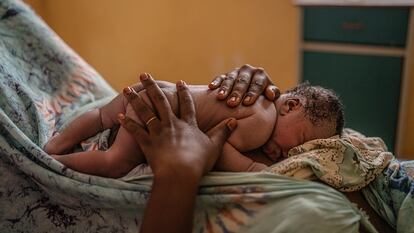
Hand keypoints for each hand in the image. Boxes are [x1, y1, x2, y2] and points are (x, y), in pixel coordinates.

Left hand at [119, 73, 236, 178]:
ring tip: (126, 88)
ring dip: (135, 99)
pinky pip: (135, 131)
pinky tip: (119, 115)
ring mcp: (158, 132)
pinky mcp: (147, 143)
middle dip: (152, 87)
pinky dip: (127, 123)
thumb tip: (234, 121)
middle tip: (144, 74)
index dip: (183, 92)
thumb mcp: (214, 146)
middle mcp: (171, 124)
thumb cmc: (198, 161)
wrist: (181, 173)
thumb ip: (223, 132)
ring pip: (145, 112)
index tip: (179, 81)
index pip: (186, 104)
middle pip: (161, 101)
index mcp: (188, 125)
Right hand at [209, 64, 280, 106]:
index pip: (257, 84)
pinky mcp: (225, 75)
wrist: (252, 96)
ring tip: (221, 97)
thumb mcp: (271, 97)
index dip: (252, 93)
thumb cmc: (263, 99)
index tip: (247, 103)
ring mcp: (235, 72)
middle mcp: (248, 70)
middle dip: (237, 92)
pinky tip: (211, 87)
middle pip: (243, 82)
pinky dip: (216, 82)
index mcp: (260, 75)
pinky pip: (220, 77)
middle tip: (232, 103)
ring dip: (225, 88)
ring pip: (230, 79)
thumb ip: (273, 94)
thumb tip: (270, 94)